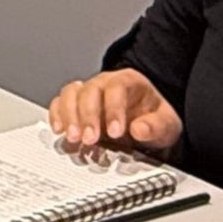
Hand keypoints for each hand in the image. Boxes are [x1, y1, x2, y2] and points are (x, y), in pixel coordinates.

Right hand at [45, 68, 181, 151]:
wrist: (146, 124)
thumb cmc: (154, 121)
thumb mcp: (166, 125)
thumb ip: (156, 127)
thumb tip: (140, 129)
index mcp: (129, 82)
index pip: (117, 88)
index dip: (113, 110)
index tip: (115, 132)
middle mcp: (105, 84)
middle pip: (89, 91)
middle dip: (88, 117)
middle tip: (90, 139)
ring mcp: (87, 93)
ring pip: (70, 94)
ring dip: (69, 116)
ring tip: (74, 138)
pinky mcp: (75, 106)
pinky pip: (59, 104)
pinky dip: (57, 116)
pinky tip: (60, 130)